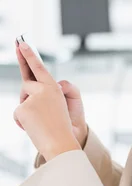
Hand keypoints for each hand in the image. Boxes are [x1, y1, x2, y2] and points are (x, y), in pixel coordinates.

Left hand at [13, 41, 80, 161]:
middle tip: (17, 42)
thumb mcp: (54, 107)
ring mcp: (33, 97)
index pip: (39, 68)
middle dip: (21, 65)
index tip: (22, 42)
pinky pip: (17, 114)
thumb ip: (40, 97)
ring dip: (26, 112)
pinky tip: (33, 128)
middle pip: (26, 83)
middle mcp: (44, 89)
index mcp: (54, 88)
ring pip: (22, 101)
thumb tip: (25, 96)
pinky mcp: (23, 108)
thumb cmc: (60, 128)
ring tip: (39, 123)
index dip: (30, 55)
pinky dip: (22, 123)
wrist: (61, 143)